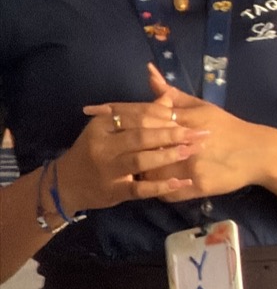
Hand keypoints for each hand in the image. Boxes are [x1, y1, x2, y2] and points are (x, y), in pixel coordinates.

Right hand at [57, 88, 192, 213]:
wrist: (66, 184)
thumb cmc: (94, 150)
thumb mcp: (109, 127)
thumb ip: (139, 114)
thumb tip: (168, 97)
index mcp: (102, 125)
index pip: (136, 116)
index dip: (163, 116)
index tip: (185, 118)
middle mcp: (103, 146)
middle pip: (141, 136)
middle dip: (172, 134)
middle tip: (197, 133)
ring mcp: (108, 170)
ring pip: (141, 160)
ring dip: (168, 156)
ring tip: (191, 151)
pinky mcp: (114, 191)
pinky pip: (140, 188)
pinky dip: (161, 186)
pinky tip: (180, 182)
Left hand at [85, 71, 266, 204]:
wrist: (257, 153)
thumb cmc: (228, 127)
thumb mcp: (201, 106)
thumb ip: (171, 94)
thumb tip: (149, 73)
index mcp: (184, 118)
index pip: (143, 113)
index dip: (116, 112)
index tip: (91, 111)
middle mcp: (184, 140)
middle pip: (142, 142)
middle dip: (117, 143)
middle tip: (92, 144)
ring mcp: (190, 165)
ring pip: (151, 169)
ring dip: (135, 170)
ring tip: (118, 169)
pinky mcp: (197, 186)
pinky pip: (167, 191)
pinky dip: (154, 189)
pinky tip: (144, 187)